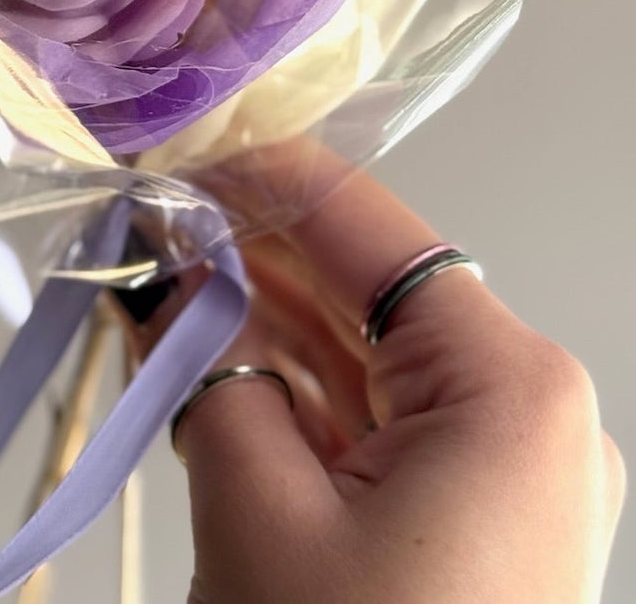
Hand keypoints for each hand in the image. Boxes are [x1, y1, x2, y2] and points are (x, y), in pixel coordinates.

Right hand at [174, 160, 624, 603]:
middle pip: (367, 288)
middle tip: (146, 223)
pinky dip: (292, 389)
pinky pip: (375, 421)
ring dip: (261, 320)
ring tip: (156, 285)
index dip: (261, 179)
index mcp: (510, 391)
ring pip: (365, 356)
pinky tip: (207, 359)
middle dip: (250, 251)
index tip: (176, 153)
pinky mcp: (476, 523)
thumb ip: (204, 364)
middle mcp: (530, 419)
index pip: (369, 231)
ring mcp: (508, 476)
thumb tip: (160, 272)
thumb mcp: (257, 509)